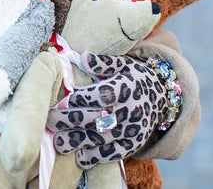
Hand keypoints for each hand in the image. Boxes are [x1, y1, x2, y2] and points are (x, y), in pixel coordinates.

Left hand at [46, 52, 167, 166]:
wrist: (163, 96)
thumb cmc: (135, 77)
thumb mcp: (122, 64)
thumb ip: (102, 62)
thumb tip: (82, 56)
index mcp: (121, 89)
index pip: (96, 95)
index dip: (76, 99)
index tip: (59, 101)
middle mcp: (124, 111)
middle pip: (92, 117)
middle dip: (69, 120)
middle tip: (49, 121)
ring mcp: (128, 130)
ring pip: (99, 138)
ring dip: (77, 141)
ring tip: (58, 142)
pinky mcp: (131, 145)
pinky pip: (112, 154)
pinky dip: (96, 157)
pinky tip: (80, 157)